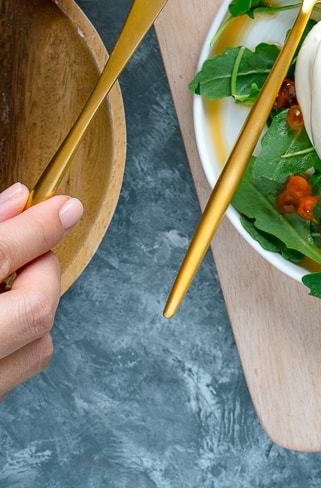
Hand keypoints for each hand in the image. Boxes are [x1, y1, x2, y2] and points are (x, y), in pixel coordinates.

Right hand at [0, 183, 83, 399]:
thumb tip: (20, 198)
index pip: (0, 256)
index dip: (38, 227)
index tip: (64, 207)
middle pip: (36, 309)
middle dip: (43, 272)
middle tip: (29, 252)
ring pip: (40, 347)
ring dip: (35, 310)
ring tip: (7, 289)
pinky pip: (19, 371)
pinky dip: (20, 342)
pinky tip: (2, 319)